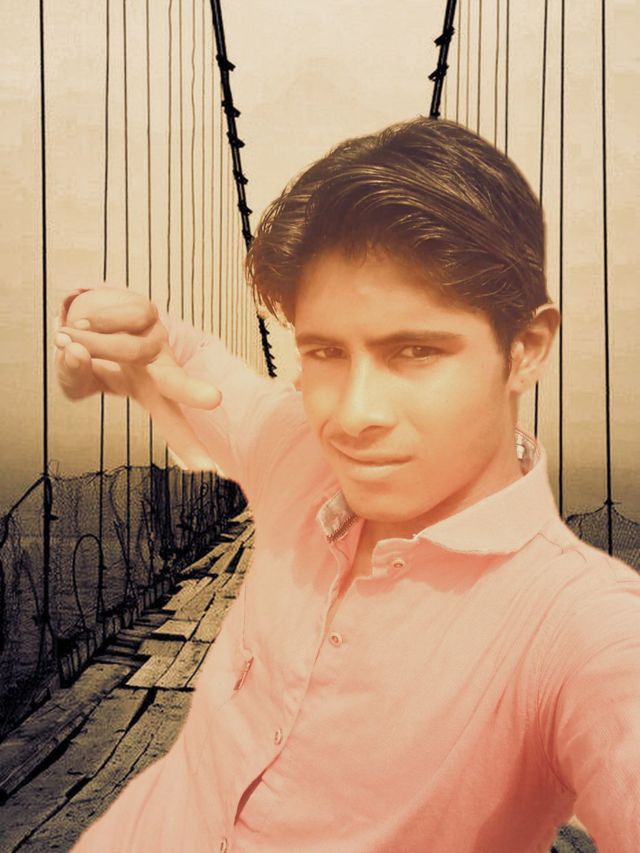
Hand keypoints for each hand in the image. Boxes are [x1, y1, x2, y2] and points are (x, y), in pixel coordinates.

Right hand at [54, 287, 222, 470]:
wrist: (86, 313)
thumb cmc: (87, 355)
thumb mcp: (75, 379)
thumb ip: (72, 376)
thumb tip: (75, 352)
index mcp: (150, 392)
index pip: (171, 422)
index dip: (187, 444)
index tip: (210, 468)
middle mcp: (160, 367)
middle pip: (178, 382)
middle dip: (193, 391)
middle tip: (214, 399)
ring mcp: (156, 338)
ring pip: (128, 349)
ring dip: (92, 345)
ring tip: (71, 337)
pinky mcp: (148, 313)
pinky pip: (117, 320)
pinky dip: (95, 322)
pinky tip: (90, 322)